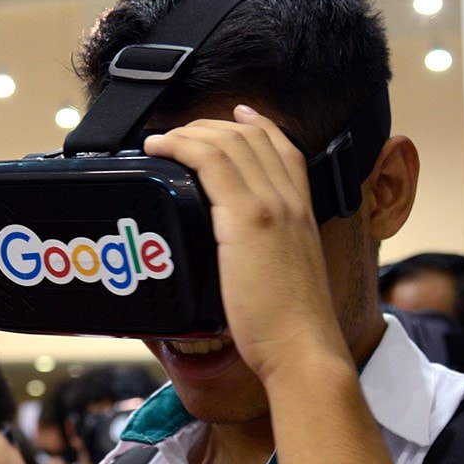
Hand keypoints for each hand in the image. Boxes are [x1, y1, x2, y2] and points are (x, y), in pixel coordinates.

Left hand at [142, 106, 351, 382]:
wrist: (302, 348)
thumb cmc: (290, 328)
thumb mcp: (285, 279)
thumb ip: (266, 257)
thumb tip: (238, 264)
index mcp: (303, 212)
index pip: (284, 148)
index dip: (258, 123)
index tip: (235, 114)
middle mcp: (291, 200)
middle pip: (252, 136)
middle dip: (212, 125)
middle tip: (180, 132)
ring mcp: (271, 206)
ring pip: (229, 142)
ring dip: (189, 132)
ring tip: (162, 140)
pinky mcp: (247, 219)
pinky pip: (210, 161)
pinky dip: (180, 146)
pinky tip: (160, 149)